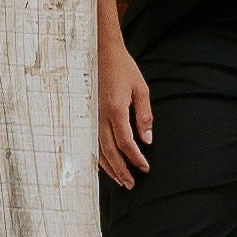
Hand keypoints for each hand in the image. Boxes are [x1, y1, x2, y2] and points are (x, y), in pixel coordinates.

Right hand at [98, 37, 152, 187]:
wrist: (101, 52)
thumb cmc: (123, 69)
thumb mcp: (141, 89)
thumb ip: (144, 116)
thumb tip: (147, 141)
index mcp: (115, 110)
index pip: (126, 143)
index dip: (135, 158)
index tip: (145, 168)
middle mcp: (99, 117)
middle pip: (110, 152)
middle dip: (121, 170)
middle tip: (132, 184)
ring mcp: (91, 117)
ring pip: (98, 150)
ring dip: (110, 168)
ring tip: (121, 180)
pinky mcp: (88, 116)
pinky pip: (93, 142)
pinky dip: (100, 157)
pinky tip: (107, 165)